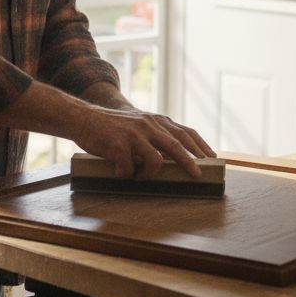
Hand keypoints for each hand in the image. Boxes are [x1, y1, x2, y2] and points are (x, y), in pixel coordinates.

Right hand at [0, 81, 215, 178]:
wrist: (83, 117)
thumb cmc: (112, 127)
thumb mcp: (138, 125)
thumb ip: (155, 136)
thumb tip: (175, 157)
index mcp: (156, 120)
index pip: (185, 132)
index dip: (200, 146)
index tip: (212, 158)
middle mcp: (149, 124)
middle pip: (177, 144)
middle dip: (191, 162)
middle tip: (199, 176)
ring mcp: (134, 134)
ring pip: (155, 158)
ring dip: (152, 174)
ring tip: (143, 178)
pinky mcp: (118, 144)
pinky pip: (129, 167)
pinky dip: (127, 174)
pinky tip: (120, 173)